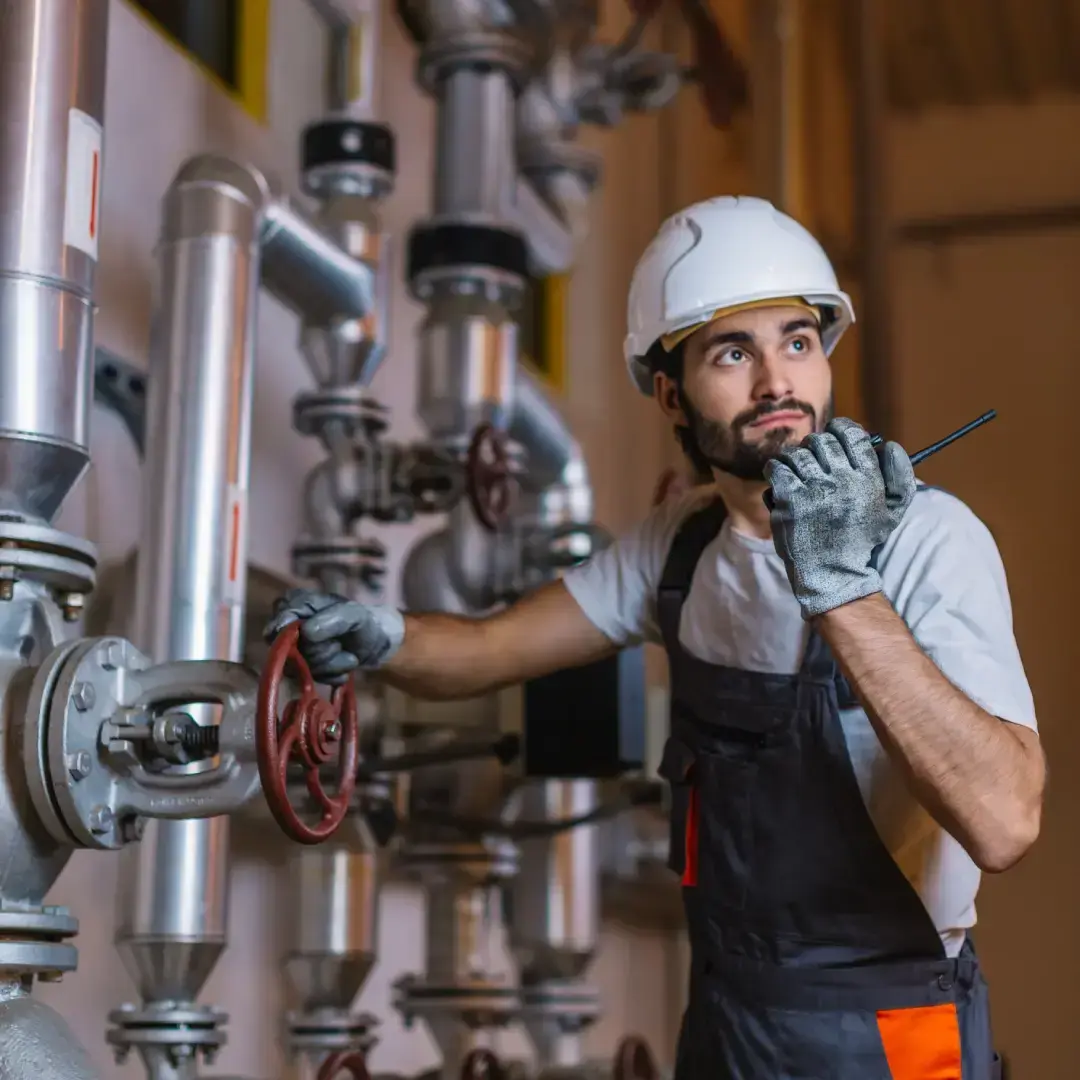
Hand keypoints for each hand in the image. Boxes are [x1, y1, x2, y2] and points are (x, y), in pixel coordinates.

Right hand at [263, 588, 405, 684]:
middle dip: (321, 652)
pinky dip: (329, 675)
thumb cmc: (363, 622)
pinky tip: (343, 668)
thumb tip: (306, 632)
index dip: (291, 634)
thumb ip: (332, 620)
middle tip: (340, 645)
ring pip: (298, 667)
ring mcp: (293, 648)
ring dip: (329, 666)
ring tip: (348, 657)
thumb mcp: (354, 615)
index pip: (280, 620)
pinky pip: (307, 678)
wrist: (374, 644)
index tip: (310, 639)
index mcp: (298, 603)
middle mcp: (289, 625)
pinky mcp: (300, 667)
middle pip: (290, 648)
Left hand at [763, 417, 915, 617]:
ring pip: (797, 453)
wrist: (832, 572)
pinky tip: (779, 477)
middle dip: (815, 447)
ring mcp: (814, 488)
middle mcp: (842, 479)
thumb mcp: (892, 511)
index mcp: (867, 477)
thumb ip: (900, 476)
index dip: (840, 429)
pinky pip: (777, 467)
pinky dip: (775, 469)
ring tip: (797, 472)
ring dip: (795, 459)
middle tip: (813, 461)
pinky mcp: (790, 499)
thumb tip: (889, 444)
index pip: (851, 434)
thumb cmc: (861, 539)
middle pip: (821, 441)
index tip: (834, 436)